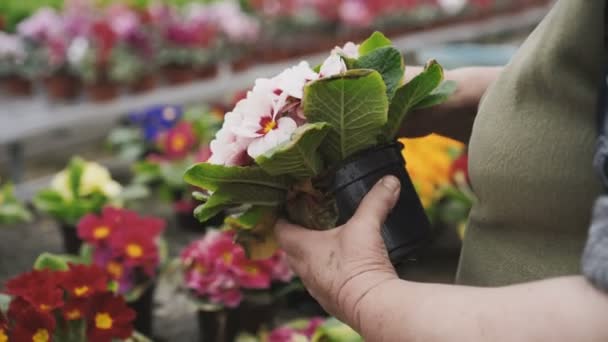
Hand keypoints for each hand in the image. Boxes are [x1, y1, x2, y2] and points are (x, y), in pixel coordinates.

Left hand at [275, 176, 401, 328]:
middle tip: (310, 221)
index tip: (287, 206)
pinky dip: (328, 273)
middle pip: (290, 249)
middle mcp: (304, 269)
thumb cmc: (359, 266)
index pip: (280, 229)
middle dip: (298, 235)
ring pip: (305, 268)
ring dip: (312, 256)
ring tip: (328, 242)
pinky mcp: (331, 300)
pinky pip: (322, 283)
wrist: (373, 306)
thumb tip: (389, 181)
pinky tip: (344, 266)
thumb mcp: (367, 226)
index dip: (282, 217)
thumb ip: (376, 201)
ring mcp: (316, 287)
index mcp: (303, 248)